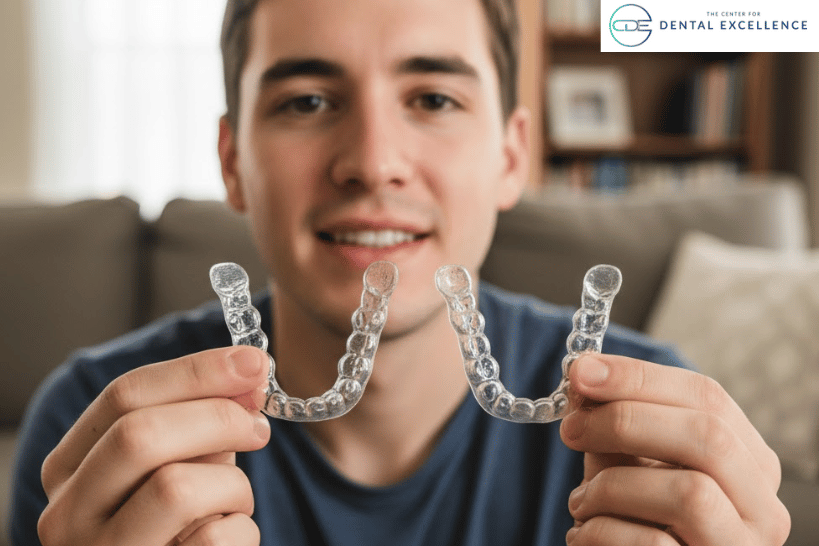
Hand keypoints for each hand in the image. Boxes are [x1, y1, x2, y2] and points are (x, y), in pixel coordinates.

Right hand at [38, 346, 270, 545]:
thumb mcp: (179, 461)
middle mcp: (67, 513)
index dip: (197, 371)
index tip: (254, 362)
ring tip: (236, 501)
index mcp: (69, 467)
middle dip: (216, 417)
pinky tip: (230, 536)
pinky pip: (212, 540)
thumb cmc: (176, 523)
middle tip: (259, 426)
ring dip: (231, 485)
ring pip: (174, 488)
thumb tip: (247, 370)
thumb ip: (202, 418)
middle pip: (139, 434)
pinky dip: (242, 531)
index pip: (124, 395)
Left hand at [560, 354, 790, 545]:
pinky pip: (654, 544)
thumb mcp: (628, 463)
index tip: (581, 372)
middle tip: (570, 429)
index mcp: (750, 462)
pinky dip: (603, 531)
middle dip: (626, 422)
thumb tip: (586, 371)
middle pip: (709, 438)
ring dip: (613, 487)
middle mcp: (763, 508)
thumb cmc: (635, 518)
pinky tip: (584, 533)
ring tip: (580, 501)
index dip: (639, 377)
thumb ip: (615, 419)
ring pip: (691, 494)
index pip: (707, 397)